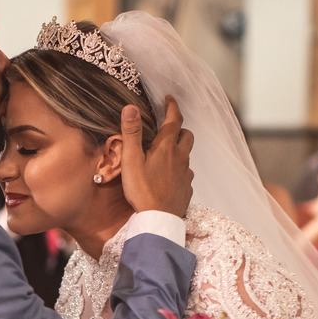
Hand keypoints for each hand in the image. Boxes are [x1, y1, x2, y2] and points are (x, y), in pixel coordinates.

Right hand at [120, 95, 193, 216]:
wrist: (158, 220)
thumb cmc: (142, 190)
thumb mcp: (131, 160)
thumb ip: (132, 133)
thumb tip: (130, 108)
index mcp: (166, 148)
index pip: (174, 120)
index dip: (172, 107)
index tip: (169, 99)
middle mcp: (180, 158)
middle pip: (186, 135)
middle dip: (179, 128)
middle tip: (168, 128)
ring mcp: (186, 174)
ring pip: (187, 155)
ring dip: (179, 150)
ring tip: (165, 155)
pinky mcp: (187, 189)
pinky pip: (186, 175)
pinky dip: (179, 171)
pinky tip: (169, 178)